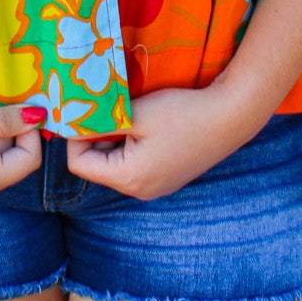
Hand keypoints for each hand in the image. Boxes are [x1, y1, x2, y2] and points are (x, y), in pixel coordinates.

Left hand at [65, 85, 244, 201]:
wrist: (230, 117)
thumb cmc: (181, 113)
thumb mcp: (135, 114)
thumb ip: (99, 122)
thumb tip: (71, 125)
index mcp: (128, 179)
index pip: (79, 165)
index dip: (76, 136)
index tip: (86, 111)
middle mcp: (140, 191)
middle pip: (97, 166)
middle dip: (97, 137)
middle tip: (106, 109)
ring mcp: (156, 187)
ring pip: (116, 163)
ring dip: (114, 139)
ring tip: (129, 114)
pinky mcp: (167, 178)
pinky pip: (136, 164)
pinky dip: (132, 144)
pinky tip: (147, 125)